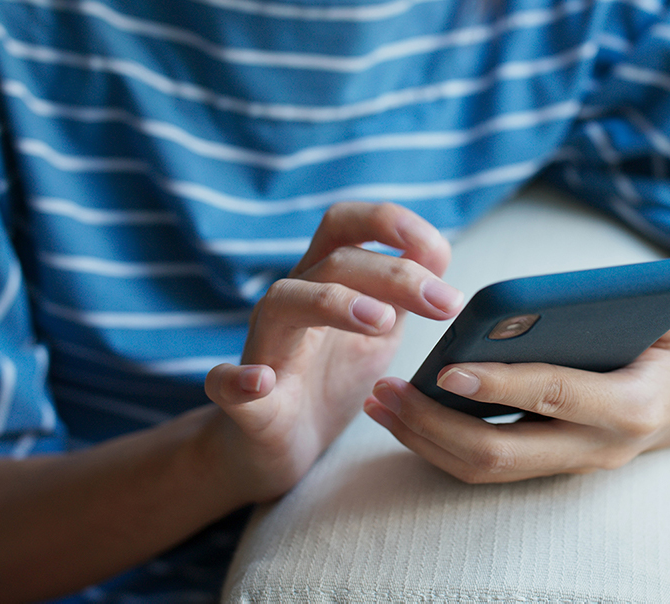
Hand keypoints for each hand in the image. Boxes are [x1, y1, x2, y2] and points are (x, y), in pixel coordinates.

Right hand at [202, 202, 463, 502]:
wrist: (282, 446)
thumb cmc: (332, 379)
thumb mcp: (380, 330)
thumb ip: (404, 292)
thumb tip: (440, 252)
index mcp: (324, 283)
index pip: (345, 225)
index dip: (389, 223)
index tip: (438, 252)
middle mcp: (290, 303)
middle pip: (333, 261)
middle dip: (394, 273)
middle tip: (446, 303)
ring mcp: (264, 349)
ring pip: (283, 302)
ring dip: (332, 303)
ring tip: (383, 322)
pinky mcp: (243, 404)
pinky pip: (223, 384)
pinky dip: (236, 380)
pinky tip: (260, 382)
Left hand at [363, 305, 669, 482]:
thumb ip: (642, 293)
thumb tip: (571, 285)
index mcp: (634, 404)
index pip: (557, 396)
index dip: (502, 385)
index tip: (448, 369)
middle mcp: (599, 447)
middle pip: (504, 453)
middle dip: (436, 426)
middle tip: (387, 391)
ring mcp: (573, 464)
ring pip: (486, 469)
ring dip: (426, 440)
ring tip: (380, 401)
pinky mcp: (552, 464)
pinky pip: (488, 466)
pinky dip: (440, 444)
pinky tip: (405, 413)